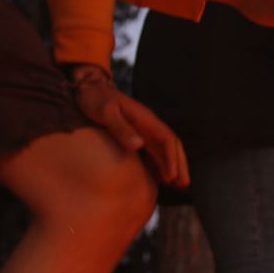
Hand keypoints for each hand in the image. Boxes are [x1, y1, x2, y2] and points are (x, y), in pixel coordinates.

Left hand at [69, 65, 189, 187]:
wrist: (88, 88)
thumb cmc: (95, 100)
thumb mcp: (106, 112)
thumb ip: (121, 128)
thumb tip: (140, 145)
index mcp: (146, 119)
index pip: (167, 139)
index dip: (172, 158)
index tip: (173, 176)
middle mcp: (149, 125)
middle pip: (172, 145)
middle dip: (180, 164)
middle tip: (185, 184)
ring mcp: (143, 129)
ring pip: (164, 149)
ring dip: (173, 165)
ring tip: (178, 184)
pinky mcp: (136, 134)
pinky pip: (153, 150)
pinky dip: (160, 163)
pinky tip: (159, 176)